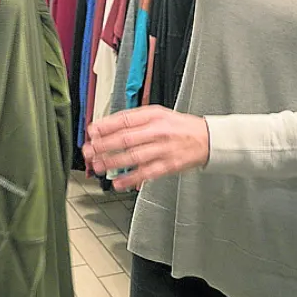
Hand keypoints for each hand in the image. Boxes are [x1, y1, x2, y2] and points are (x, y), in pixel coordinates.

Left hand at [83, 106, 209, 190]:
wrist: (208, 138)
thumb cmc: (180, 126)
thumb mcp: (159, 114)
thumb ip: (136, 119)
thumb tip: (110, 127)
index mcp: (154, 116)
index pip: (125, 120)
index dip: (106, 126)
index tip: (92, 131)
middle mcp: (157, 131)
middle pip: (126, 138)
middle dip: (104, 145)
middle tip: (89, 150)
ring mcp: (163, 149)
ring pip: (133, 156)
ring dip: (113, 162)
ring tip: (98, 166)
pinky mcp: (168, 165)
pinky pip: (146, 173)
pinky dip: (131, 178)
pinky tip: (118, 182)